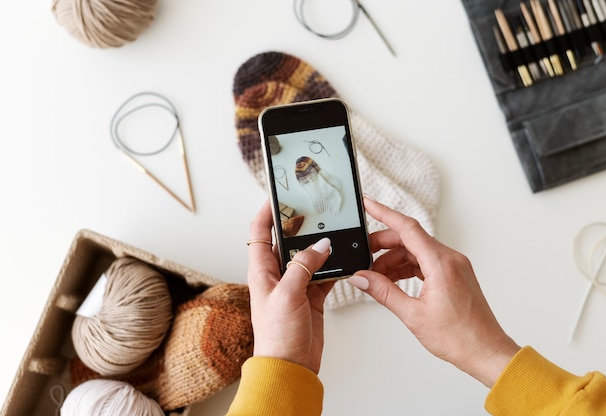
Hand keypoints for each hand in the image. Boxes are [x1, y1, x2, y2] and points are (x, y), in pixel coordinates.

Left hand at [247, 201, 334, 373]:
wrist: (290, 367)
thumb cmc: (277, 336)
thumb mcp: (287, 295)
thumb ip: (304, 266)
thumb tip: (320, 245)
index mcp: (262, 271)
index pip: (259, 233)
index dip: (266, 212)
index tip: (278, 195)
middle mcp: (277, 275)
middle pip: (287, 241)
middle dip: (299, 225)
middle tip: (313, 209)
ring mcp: (295, 286)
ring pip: (309, 256)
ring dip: (320, 246)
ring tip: (332, 229)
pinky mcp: (311, 297)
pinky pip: (324, 274)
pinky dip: (333, 266)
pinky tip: (342, 258)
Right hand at [347, 197, 519, 386]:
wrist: (486, 353)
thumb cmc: (460, 338)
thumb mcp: (413, 315)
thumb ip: (383, 292)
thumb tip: (362, 278)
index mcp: (441, 264)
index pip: (407, 228)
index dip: (384, 213)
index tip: (368, 204)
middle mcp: (450, 259)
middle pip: (410, 239)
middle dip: (383, 245)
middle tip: (363, 255)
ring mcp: (454, 266)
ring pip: (416, 251)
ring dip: (394, 260)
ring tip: (376, 276)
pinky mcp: (455, 275)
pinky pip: (426, 262)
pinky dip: (407, 268)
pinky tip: (393, 280)